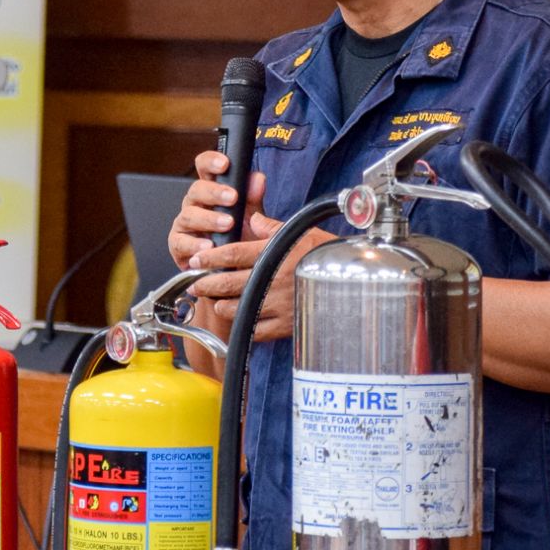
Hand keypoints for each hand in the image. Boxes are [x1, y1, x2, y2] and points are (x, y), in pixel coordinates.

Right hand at [168, 150, 261, 274]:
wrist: (233, 267)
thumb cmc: (240, 236)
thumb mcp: (252, 215)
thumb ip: (253, 197)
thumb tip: (257, 179)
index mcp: (211, 190)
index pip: (204, 167)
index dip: (211, 162)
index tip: (225, 164)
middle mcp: (195, 204)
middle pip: (196, 190)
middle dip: (214, 193)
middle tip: (232, 198)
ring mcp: (184, 224)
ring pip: (188, 215)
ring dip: (209, 219)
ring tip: (227, 224)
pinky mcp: (178, 245)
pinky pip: (180, 242)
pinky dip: (194, 244)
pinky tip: (209, 246)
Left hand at [187, 208, 334, 342]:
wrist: (354, 283)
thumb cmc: (331, 255)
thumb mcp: (303, 233)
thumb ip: (273, 226)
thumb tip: (253, 219)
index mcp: (273, 254)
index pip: (231, 254)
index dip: (209, 258)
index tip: (196, 261)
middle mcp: (271, 280)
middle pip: (226, 283)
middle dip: (205, 284)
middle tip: (195, 284)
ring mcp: (277, 305)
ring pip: (235, 309)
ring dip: (221, 306)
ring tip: (215, 302)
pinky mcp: (285, 325)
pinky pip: (255, 330)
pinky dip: (243, 326)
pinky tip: (239, 321)